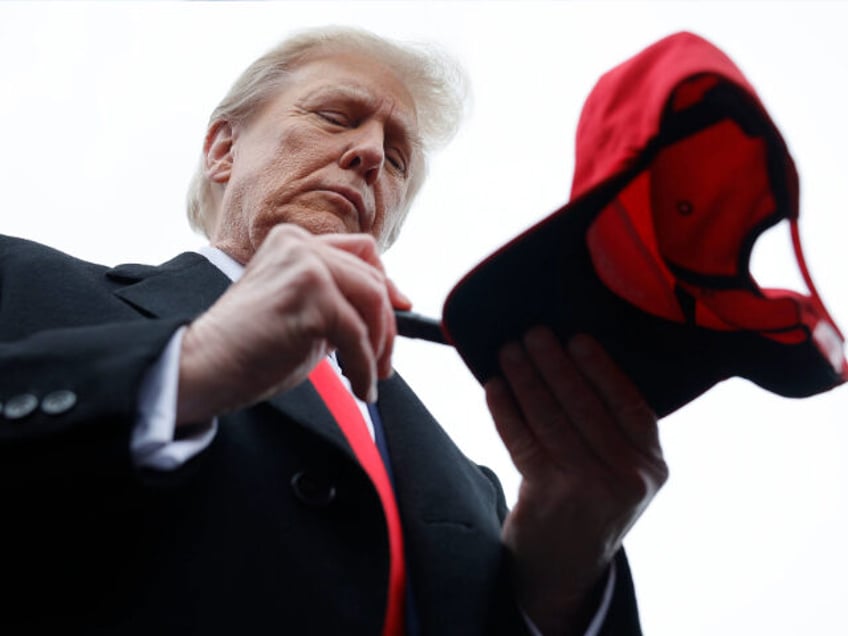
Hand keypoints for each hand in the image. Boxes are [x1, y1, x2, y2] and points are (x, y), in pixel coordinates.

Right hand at [177, 224, 409, 423]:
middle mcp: (300, 244)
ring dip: (379, 346)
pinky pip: (357, 335)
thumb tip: (388, 309)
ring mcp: (304, 265)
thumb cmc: (247, 348)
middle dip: (387, 326)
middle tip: (384, 364)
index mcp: (295, 242)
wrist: (202, 367)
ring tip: (372, 377)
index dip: (387, 283)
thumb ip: (337, 301)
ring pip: (372, 302)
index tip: (401, 310)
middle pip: (373, 277)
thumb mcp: (300, 311)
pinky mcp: (309, 295)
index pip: (362, 251)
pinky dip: (365, 366)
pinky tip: (360, 387)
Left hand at [485, 327, 666, 634]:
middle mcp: (628, 477)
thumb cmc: (590, 504)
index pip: (629, 404)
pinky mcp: (550, 496)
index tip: (576, 338)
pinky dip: (505, 410)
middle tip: (533, 333)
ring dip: (526, 379)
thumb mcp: (622, 472)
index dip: (601, 368)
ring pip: (551, 419)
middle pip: (586, 406)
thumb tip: (571, 359)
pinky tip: (495, 387)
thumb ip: (612, 430)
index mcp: (653, 466)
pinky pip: (523, 440)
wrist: (565, 569)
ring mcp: (589, 488)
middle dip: (555, 364)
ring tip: (510, 351)